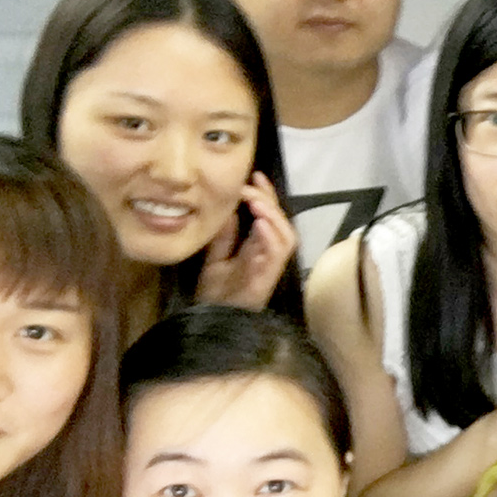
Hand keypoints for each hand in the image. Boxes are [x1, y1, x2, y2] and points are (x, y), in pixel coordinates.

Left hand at [196, 173, 298, 309]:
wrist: (210, 321)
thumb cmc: (214, 295)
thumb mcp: (215, 258)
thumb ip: (224, 237)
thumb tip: (228, 210)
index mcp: (257, 249)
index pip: (269, 217)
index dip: (266, 196)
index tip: (255, 176)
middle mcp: (267, 256)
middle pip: (281, 223)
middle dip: (270, 201)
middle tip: (253, 185)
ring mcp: (269, 267)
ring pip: (286, 236)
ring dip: (274, 216)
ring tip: (256, 201)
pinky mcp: (266, 278)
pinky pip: (277, 254)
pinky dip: (271, 236)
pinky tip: (259, 222)